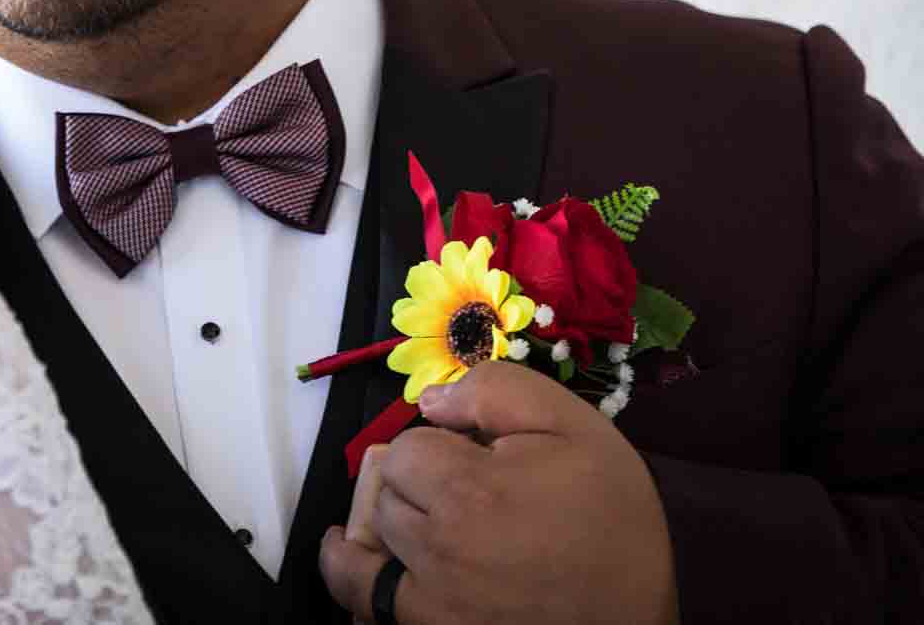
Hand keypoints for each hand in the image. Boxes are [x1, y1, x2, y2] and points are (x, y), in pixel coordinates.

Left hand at [319, 361, 678, 623]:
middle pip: (388, 494)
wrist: (640, 613)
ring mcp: (432, 602)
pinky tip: (354, 554)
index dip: (441, 448)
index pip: (409, 449)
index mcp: (470, 492)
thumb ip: (496, 392)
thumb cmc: (613, 519)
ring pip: (371, 544)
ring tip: (428, 523)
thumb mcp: (573, 426)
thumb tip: (430, 402)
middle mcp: (439, 551)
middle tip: (471, 496)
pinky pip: (366, 601)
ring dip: (393, 526)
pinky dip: (356, 575)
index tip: (481, 462)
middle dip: (419, 484)